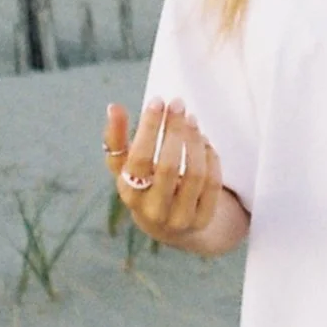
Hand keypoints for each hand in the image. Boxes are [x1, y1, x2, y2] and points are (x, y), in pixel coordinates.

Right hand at [103, 98, 223, 245]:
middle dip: (175, 130)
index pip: (139, 159)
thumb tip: (113, 107)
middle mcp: (153, 210)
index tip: (157, 101)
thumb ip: (116, 139)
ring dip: (195, 141)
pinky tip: (204, 140)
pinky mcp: (203, 219)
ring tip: (191, 119)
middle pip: (168, 166)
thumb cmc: (143, 185)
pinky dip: (210, 157)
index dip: (149, 128)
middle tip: (177, 104)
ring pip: (195, 174)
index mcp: (129, 194)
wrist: (168, 225)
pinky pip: (212, 183)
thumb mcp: (125, 167)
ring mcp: (180, 217)